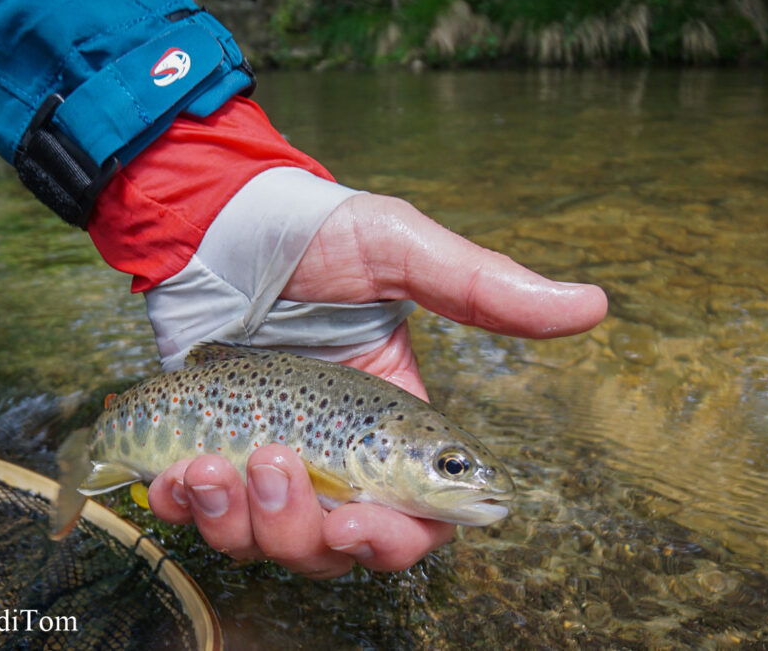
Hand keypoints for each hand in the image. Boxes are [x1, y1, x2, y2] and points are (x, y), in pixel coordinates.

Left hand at [146, 193, 606, 577]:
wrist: (212, 219)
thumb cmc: (312, 231)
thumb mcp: (400, 250)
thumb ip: (484, 287)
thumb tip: (592, 305)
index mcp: (393, 422)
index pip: (415, 519)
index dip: (395, 539)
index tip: (360, 519)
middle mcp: (336, 454)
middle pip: (339, 549)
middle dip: (304, 532)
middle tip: (277, 466)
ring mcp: (270, 458)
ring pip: (269, 544)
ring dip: (241, 522)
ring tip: (212, 464)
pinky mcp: (208, 454)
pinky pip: (201, 518)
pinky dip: (186, 511)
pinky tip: (175, 475)